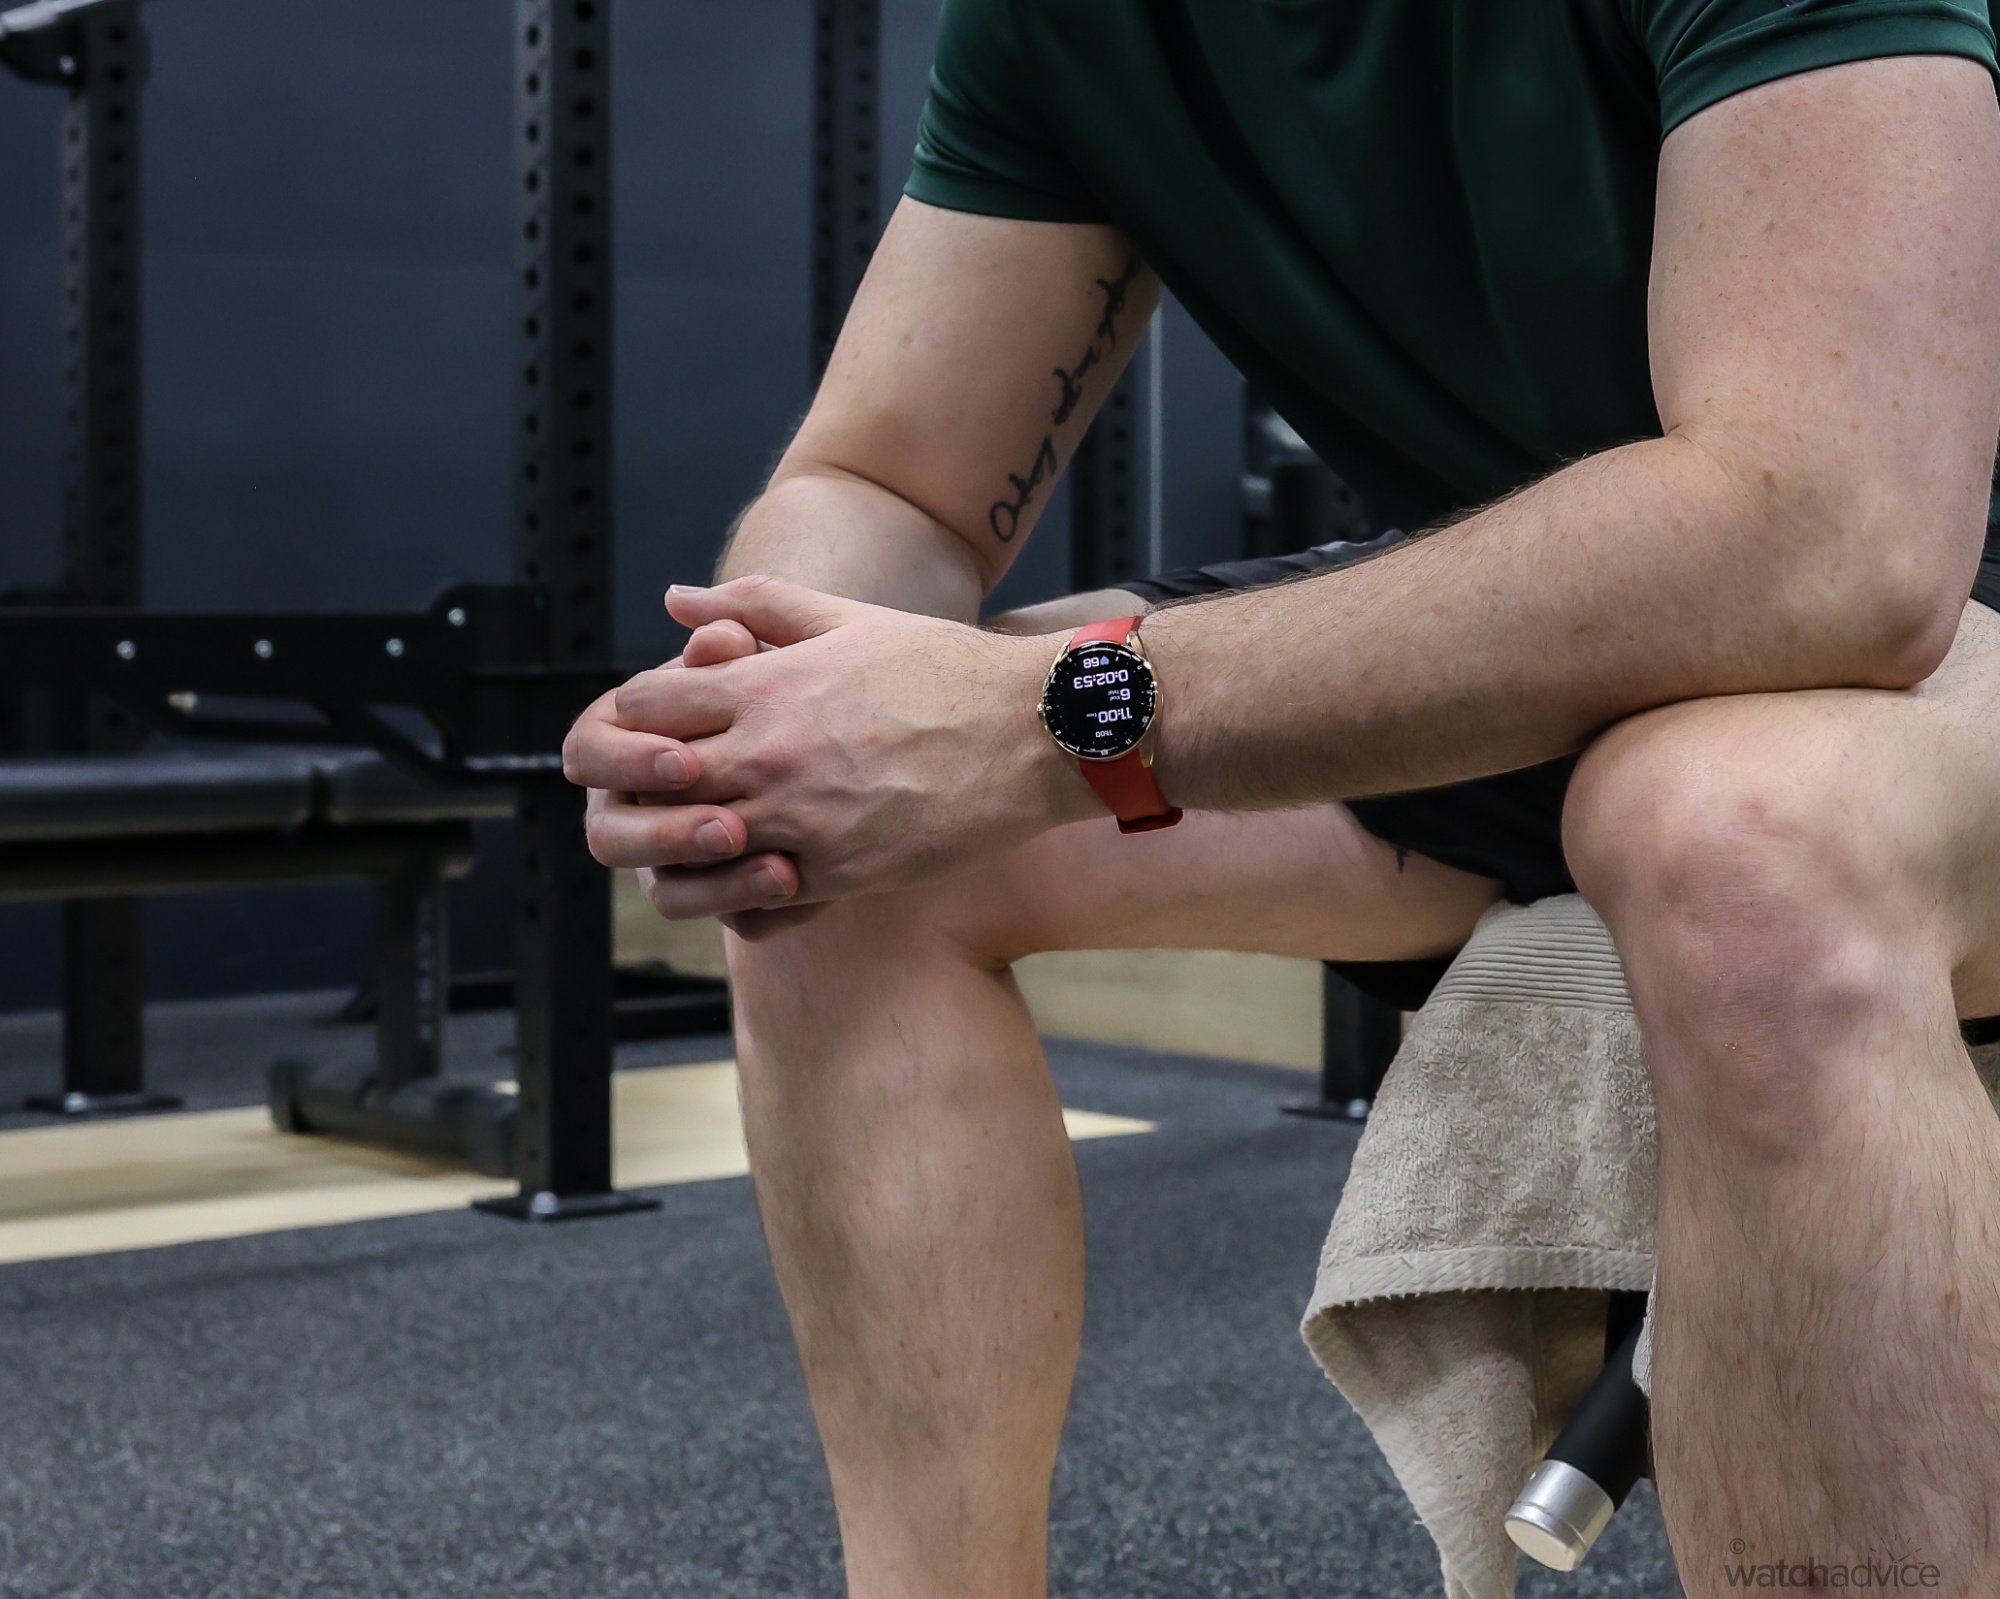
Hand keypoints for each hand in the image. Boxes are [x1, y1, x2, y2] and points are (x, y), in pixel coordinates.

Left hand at [566, 575, 1092, 927]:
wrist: (1031, 734)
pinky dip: (737, 892)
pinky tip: (755, 872)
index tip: (656, 727)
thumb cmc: (942, 669)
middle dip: (636, 789)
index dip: (633, 719)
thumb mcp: (845, 618)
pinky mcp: (835, 874)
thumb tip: (677, 601)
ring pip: (686, 854)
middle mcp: (767, 756)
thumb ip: (753, 605)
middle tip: (659, 792)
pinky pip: (750, 902)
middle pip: (644, 786)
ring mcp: (797, 821)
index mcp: (762, 688)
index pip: (639, 708)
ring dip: (681, 848)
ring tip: (702, 837)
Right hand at [566, 616, 821, 939]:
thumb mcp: (766, 661)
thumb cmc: (785, 686)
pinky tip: (804, 889)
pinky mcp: (723, 895)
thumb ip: (734, 649)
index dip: (628, 759)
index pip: (589, 752)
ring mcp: (674, 859)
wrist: (851, 741)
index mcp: (624, 737)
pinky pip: (727, 920)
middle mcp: (636, 804)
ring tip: (781, 869)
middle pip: (613, 836)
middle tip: (730, 826)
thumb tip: (712, 637)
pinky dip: (759, 908)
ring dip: (716, 885)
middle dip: (668, 834)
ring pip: (668, 892)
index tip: (686, 758)